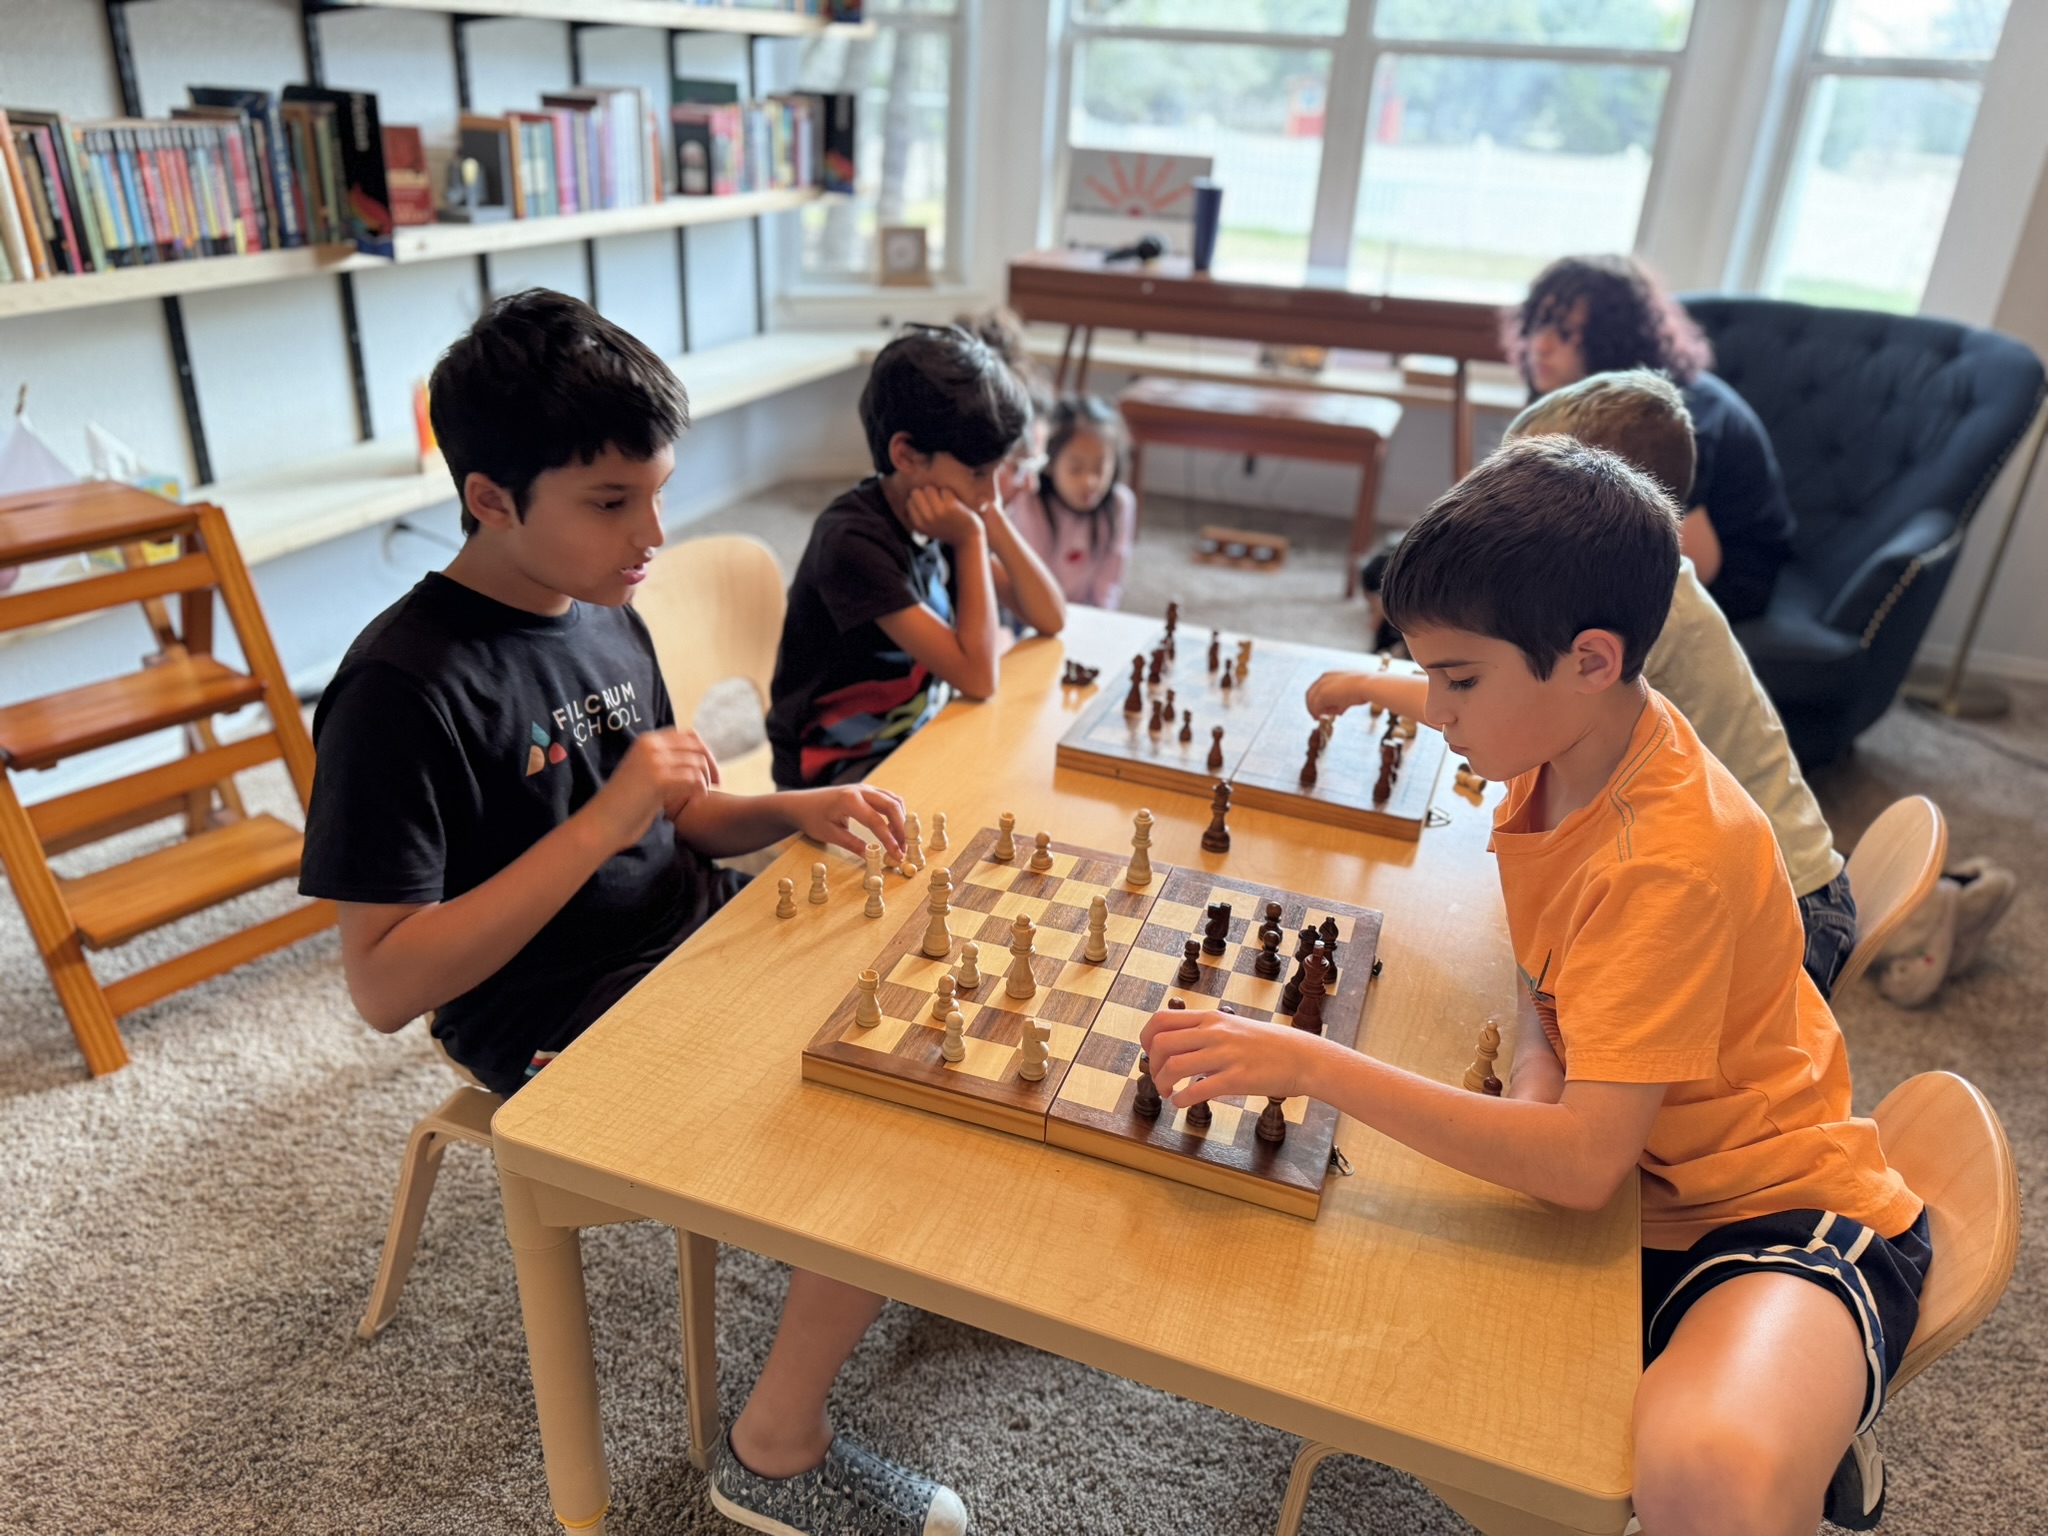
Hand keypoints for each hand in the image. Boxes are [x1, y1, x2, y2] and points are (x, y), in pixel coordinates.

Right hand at [587, 728, 719, 852]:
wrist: (602, 823)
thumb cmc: (625, 805)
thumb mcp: (644, 775)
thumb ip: (665, 764)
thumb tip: (696, 762)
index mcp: (646, 741)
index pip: (688, 736)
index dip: (704, 752)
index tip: (711, 772)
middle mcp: (650, 745)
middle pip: (697, 746)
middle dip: (711, 764)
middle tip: (717, 784)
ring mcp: (653, 760)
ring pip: (697, 763)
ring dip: (706, 781)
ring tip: (702, 796)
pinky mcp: (658, 779)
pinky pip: (693, 779)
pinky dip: (700, 791)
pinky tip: (696, 801)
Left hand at [786, 784, 907, 860]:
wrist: (800, 803)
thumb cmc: (812, 818)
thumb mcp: (830, 834)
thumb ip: (853, 844)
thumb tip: (872, 857)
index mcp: (850, 801)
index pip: (877, 822)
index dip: (890, 840)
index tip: (897, 856)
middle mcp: (861, 790)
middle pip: (892, 806)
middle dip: (901, 829)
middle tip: (904, 849)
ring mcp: (865, 788)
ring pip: (893, 800)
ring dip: (901, 820)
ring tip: (901, 841)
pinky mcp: (866, 790)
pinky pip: (888, 798)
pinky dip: (895, 812)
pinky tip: (894, 828)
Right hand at [904, 484, 985, 547]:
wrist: (968, 539)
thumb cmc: (947, 530)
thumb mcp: (928, 528)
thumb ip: (918, 516)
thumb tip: (909, 498)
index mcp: (919, 524)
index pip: (909, 501)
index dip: (919, 500)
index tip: (929, 505)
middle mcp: (927, 518)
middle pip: (916, 492)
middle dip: (925, 494)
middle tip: (936, 501)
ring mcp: (939, 512)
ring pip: (929, 489)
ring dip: (937, 492)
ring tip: (945, 501)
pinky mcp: (951, 506)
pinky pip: (944, 490)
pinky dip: (949, 494)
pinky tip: (954, 503)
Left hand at [1139, 1007, 1323, 1108]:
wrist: (1302, 1057)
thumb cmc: (1266, 1045)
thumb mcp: (1232, 1026)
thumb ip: (1204, 1033)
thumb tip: (1177, 1047)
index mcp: (1211, 1019)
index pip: (1162, 1019)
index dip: (1146, 1038)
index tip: (1151, 1054)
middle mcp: (1214, 1033)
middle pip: (1161, 1043)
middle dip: (1152, 1065)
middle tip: (1159, 1078)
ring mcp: (1225, 1055)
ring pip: (1174, 1066)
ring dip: (1162, 1083)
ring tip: (1168, 1092)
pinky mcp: (1237, 1079)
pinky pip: (1197, 1090)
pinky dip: (1181, 1100)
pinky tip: (1181, 1103)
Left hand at [1303, 670, 1365, 720]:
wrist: (1368, 685)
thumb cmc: (1365, 687)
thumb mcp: (1351, 693)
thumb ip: (1342, 701)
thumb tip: (1339, 710)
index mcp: (1329, 675)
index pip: (1316, 688)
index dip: (1317, 700)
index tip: (1321, 709)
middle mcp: (1323, 679)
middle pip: (1310, 695)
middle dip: (1313, 707)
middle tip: (1317, 717)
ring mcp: (1321, 686)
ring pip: (1311, 702)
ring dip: (1318, 711)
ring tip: (1327, 717)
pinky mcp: (1322, 695)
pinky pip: (1316, 708)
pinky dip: (1320, 714)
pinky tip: (1328, 716)